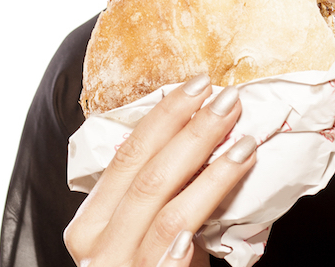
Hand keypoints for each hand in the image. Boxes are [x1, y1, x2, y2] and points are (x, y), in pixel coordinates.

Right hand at [64, 76, 257, 266]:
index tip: (199, 85)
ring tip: (243, 145)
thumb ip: (163, 191)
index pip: (128, 155)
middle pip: (148, 176)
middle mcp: (96, 248)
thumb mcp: (151, 228)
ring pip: (166, 214)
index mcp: (91, 222)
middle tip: (229, 102)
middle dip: (192, 133)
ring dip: (209, 175)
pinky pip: (161, 266)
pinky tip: (193, 234)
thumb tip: (205, 130)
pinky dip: (176, 249)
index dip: (165, 116)